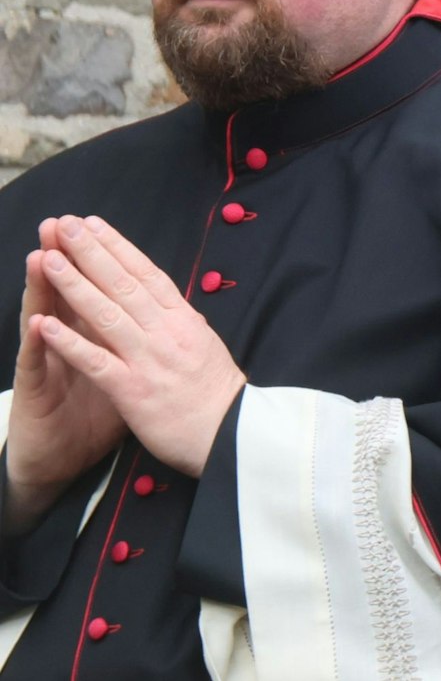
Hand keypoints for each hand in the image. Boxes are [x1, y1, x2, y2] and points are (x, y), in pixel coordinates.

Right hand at [6, 219, 126, 532]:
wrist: (58, 461)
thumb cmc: (92, 417)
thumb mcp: (123, 375)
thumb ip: (130, 343)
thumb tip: (161, 315)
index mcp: (91, 337)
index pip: (94, 291)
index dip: (97, 260)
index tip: (98, 224)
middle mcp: (63, 345)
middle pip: (65, 295)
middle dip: (67, 259)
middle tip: (61, 223)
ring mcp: (46, 366)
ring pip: (43, 321)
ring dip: (43, 289)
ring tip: (42, 255)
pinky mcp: (35, 395)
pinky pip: (38, 368)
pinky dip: (40, 345)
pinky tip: (37, 322)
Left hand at [32, 215, 245, 478]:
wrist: (234, 434)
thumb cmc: (218, 394)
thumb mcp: (206, 345)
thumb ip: (181, 322)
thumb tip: (166, 300)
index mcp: (184, 320)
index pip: (147, 273)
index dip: (117, 246)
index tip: (93, 224)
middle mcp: (166, 332)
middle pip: (123, 284)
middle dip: (91, 253)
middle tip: (64, 225)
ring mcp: (149, 359)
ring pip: (106, 315)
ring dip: (75, 286)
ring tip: (49, 260)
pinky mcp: (133, 390)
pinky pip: (96, 362)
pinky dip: (70, 342)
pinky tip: (45, 325)